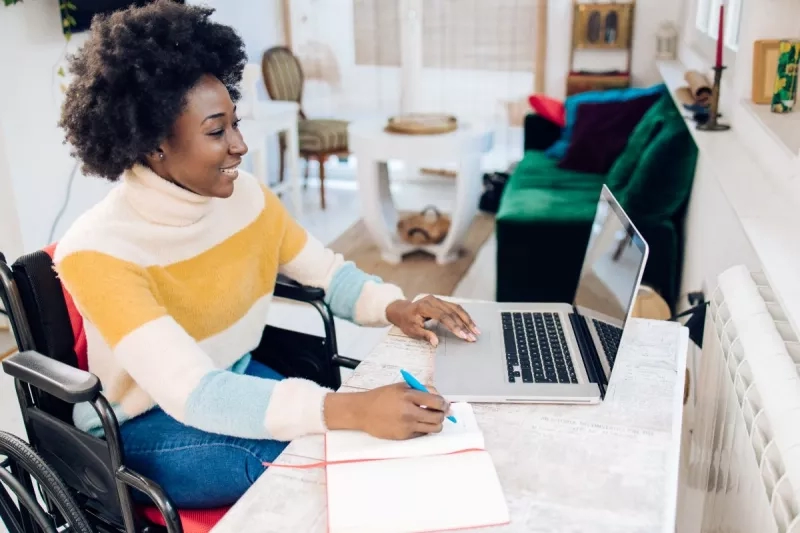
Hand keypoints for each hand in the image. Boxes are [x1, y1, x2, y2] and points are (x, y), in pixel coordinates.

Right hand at [324, 383, 448, 439]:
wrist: (362, 411)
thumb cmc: (382, 397)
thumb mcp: (401, 387)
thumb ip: (421, 390)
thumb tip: (440, 399)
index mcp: (408, 396)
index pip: (436, 402)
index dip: (444, 403)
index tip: (444, 404)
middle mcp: (408, 412)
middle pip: (438, 417)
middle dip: (442, 414)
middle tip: (440, 412)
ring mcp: (406, 426)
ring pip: (434, 428)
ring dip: (436, 423)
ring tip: (431, 419)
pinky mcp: (403, 436)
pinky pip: (422, 434)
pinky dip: (424, 429)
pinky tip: (416, 423)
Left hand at [386, 295, 480, 346]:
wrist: (402, 310)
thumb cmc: (406, 321)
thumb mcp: (412, 330)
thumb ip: (425, 335)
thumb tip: (436, 342)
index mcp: (424, 307)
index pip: (443, 316)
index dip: (454, 326)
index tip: (462, 335)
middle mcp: (433, 301)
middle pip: (452, 312)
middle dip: (464, 325)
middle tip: (472, 337)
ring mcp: (438, 300)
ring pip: (456, 309)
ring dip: (467, 320)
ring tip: (476, 331)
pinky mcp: (442, 301)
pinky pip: (455, 307)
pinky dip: (464, 316)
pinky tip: (471, 323)